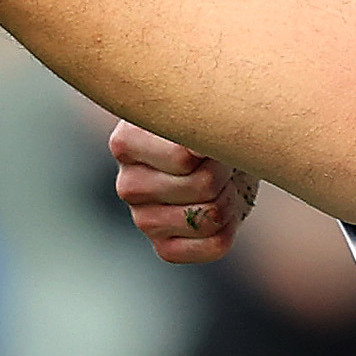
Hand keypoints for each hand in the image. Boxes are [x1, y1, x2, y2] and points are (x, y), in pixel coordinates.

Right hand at [112, 120, 255, 263]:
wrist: (220, 152)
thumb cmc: (209, 124)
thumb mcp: (203, 109)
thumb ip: (199, 118)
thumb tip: (196, 151)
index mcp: (126, 143)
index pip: (182, 156)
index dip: (214, 146)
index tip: (210, 132)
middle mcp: (128, 184)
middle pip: (202, 184)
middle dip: (224, 172)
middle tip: (220, 161)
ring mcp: (143, 220)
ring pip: (209, 217)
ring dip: (229, 199)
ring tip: (220, 183)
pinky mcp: (164, 246)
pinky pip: (213, 245)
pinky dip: (229, 228)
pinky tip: (220, 211)